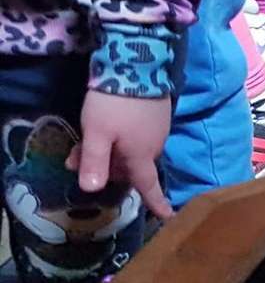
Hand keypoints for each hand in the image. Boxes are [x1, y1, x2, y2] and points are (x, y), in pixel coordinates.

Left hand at [67, 89, 173, 217]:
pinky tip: (108, 124)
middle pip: (132, 168)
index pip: (148, 186)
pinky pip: (138, 136)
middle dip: (109, 168)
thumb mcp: (96, 133)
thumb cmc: (114, 105)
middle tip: (77, 158)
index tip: (169, 217)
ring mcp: (158, 130)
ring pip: (132, 151)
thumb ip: (93, 162)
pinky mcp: (158, 114)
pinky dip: (121, 137)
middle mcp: (154, 147)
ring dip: (112, 151)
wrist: (137, 66)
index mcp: (141, 156)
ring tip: (88, 138)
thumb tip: (92, 190)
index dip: (157, 203)